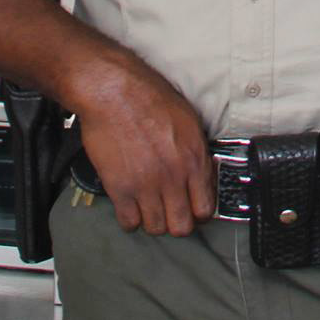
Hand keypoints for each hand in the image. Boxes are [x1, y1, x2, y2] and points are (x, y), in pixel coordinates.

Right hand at [69, 54, 214, 234]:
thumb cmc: (148, 96)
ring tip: (150, 205)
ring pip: (156, 228)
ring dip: (153, 219)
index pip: (205, 208)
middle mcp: (173, 177)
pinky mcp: (120, 189)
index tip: (192, 207)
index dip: (199, 211)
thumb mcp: (188, 120)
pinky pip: (129, 222)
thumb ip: (197, 151)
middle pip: (181, 226)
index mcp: (193, 159)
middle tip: (171, 210)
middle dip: (177, 221)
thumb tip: (202, 172)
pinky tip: (131, 204)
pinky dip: (130, 218)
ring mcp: (146, 186)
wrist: (113, 91)